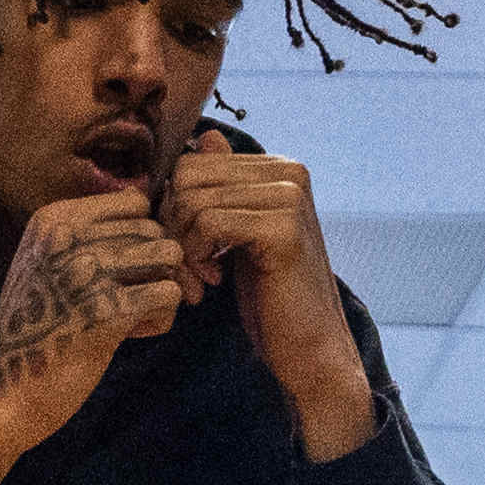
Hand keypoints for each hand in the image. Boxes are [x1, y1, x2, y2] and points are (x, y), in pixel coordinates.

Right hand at [0, 190, 187, 484]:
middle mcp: (68, 237)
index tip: (122, 273)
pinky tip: (132, 336)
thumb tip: (151, 204)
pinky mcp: (107, 312)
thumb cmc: (36, 330)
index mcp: (54, 219)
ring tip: (134, 316)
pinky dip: (161, 319)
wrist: (4, 391)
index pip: (136, 203)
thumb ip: (92, 233)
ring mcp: (86, 273)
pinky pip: (169, 294)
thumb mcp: (48, 264)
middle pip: (155, 232)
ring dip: (162, 288)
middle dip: (153, 269)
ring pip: (169, 256)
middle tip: (127, 304)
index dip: (142, 238)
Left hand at [161, 142, 374, 461]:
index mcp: (279, 168)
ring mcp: (289, 197)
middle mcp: (289, 172)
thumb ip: (223, 188)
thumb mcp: (238, 236)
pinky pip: (208, 222)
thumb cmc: (271, 297)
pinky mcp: (283, 228)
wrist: (310, 348)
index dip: (175, 209)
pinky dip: (197, 256)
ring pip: (194, 200)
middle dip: (174, 225)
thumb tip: (205, 135)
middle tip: (190, 268)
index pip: (193, 163)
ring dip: (184, 246)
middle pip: (188, 177)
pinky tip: (214, 281)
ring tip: (203, 278)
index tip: (191, 251)